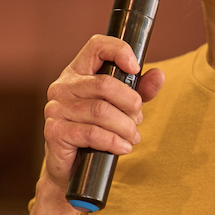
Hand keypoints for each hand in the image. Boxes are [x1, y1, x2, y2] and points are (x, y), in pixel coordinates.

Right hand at [42, 35, 164, 193]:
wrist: (71, 169)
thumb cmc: (96, 132)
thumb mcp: (121, 108)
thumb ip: (139, 91)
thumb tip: (159, 75)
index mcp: (77, 72)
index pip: (97, 46)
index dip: (119, 51)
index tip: (136, 68)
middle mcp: (62, 86)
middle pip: (105, 84)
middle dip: (131, 104)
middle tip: (137, 120)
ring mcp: (56, 108)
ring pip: (101, 111)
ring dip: (125, 127)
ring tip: (132, 137)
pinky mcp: (55, 131)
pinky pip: (92, 133)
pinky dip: (114, 142)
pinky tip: (123, 148)